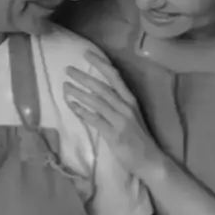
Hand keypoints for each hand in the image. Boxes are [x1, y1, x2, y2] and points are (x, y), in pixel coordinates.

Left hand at [64, 49, 162, 179]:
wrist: (150, 160)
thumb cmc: (138, 138)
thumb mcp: (130, 116)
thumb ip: (115, 104)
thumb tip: (93, 93)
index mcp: (131, 100)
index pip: (115, 76)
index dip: (100, 63)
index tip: (86, 53)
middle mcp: (126, 107)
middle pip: (102, 86)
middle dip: (83, 77)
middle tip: (67, 69)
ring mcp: (120, 120)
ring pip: (96, 101)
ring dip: (78, 93)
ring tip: (64, 86)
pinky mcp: (113, 134)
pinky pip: (94, 120)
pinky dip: (81, 112)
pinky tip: (71, 106)